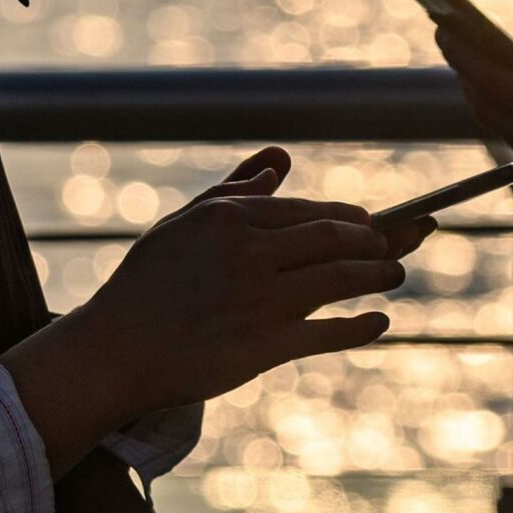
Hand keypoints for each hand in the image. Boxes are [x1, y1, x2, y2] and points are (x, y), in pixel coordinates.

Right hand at [0, 148, 431, 467]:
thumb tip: (281, 160)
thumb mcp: (185, 223)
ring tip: (395, 273)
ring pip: (342, 277)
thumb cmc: (147, 284)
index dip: (351, 217)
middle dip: (377, 239)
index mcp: (233, 217)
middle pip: (337, 238)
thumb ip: (236, 189)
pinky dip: (361, 325)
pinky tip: (380, 321)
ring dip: (379, 273)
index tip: (369, 223)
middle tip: (397, 243)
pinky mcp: (266, 345)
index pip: (312, 210)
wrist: (115, 351)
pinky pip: (329, 331)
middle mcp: (253, 253)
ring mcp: (263, 300)